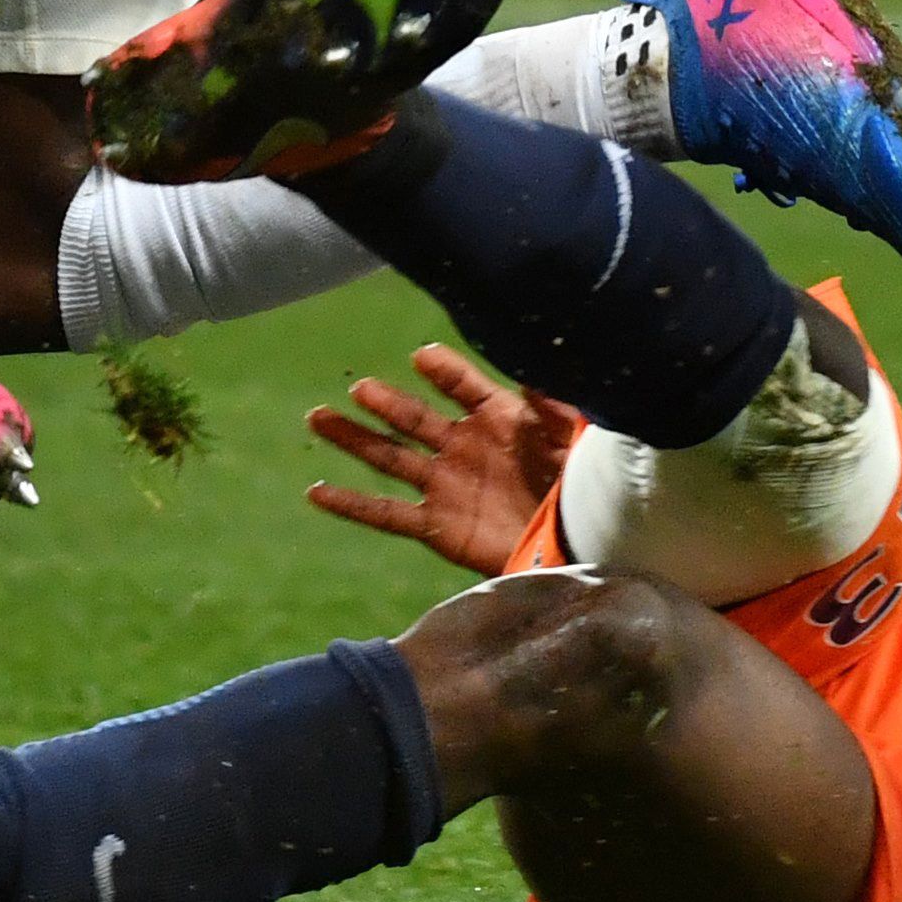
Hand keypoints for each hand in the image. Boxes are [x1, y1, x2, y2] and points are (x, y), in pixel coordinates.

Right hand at [304, 341, 578, 575]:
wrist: (581, 545)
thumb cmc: (583, 486)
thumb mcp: (572, 436)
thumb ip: (550, 404)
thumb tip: (530, 368)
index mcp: (498, 418)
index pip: (462, 386)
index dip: (444, 371)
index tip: (423, 356)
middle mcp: (464, 447)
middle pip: (413, 418)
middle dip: (384, 403)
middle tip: (358, 388)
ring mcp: (446, 487)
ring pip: (389, 458)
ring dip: (353, 438)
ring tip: (318, 418)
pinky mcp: (437, 526)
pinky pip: (385, 514)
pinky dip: (350, 504)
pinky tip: (317, 493)